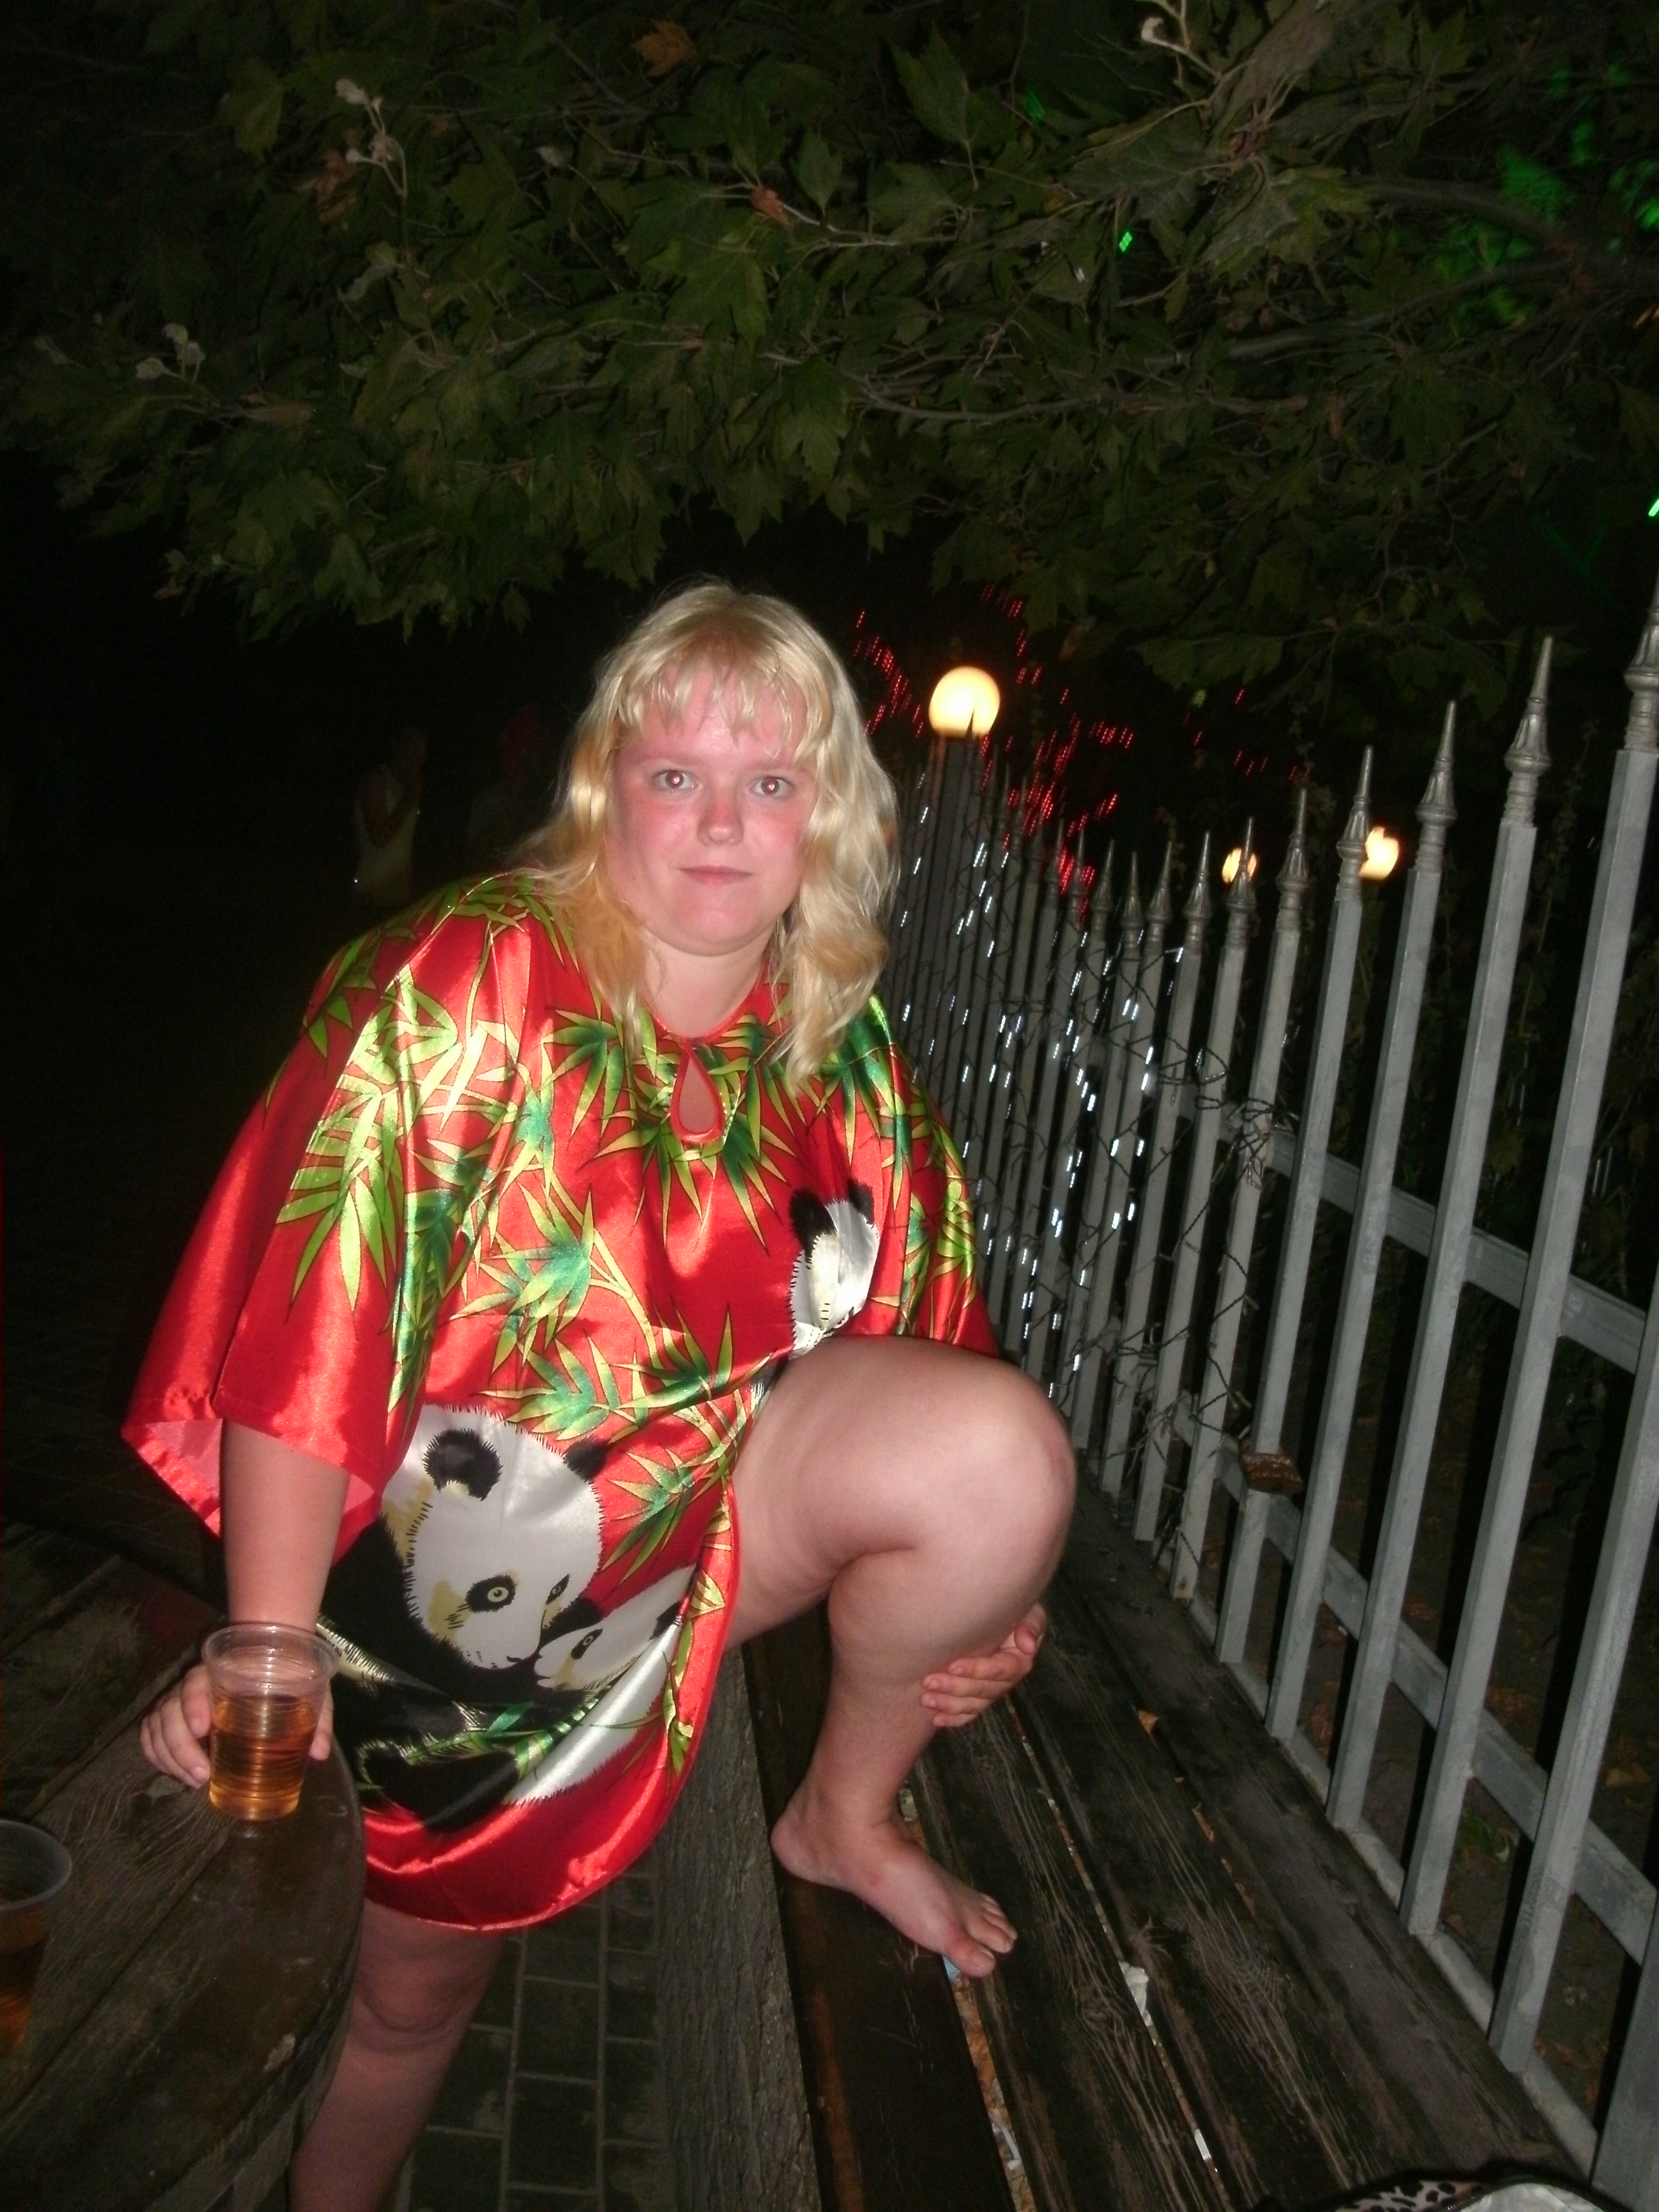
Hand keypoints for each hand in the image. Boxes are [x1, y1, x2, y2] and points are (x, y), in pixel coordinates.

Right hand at [138, 1663, 334, 1786]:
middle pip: (169, 1710)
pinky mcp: (173, 1714)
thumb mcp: (308, 1689)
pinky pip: (150, 1732)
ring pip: (157, 1723)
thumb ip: (315, 1716)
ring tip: (193, 1781)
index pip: (195, 1682)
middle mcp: (194, 1682)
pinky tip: (171, 1772)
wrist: (270, 1655)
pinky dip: (155, 1753)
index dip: (193, 1704)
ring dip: (168, 1756)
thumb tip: (318, 1754)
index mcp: (223, 1671)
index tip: (204, 1729)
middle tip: (202, 1775)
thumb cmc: (288, 1674)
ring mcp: (179, 1698)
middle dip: (180, 1746)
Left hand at [919, 1603, 1046, 1728]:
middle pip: (983, 1690)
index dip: (977, 1670)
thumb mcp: (1029, 1612)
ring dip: (949, 1704)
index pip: (999, 1670)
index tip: (953, 1666)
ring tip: (926, 1699)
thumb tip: (1028, 1646)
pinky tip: (937, 1719)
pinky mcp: (980, 1697)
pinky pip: (969, 1713)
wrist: (1001, 1612)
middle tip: (929, 1681)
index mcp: (1018, 1660)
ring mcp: (992, 1691)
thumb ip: (1031, 1625)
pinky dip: (954, 1718)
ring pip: (973, 1704)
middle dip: (955, 1687)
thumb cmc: (1012, 1609)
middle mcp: (1006, 1680)